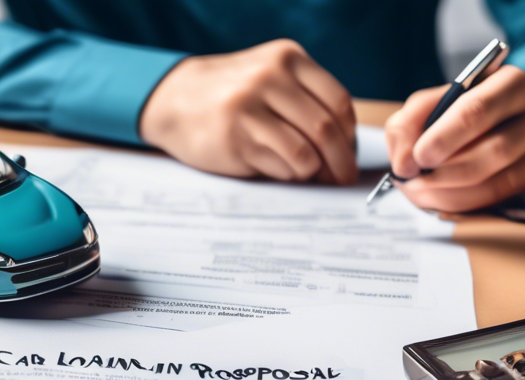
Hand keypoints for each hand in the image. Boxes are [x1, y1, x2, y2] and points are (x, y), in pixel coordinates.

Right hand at [140, 39, 357, 183]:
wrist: (174, 100)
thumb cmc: (231, 95)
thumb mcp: (270, 76)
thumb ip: (305, 98)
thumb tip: (346, 145)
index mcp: (286, 59)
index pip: (337, 101)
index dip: (350, 133)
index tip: (349, 151)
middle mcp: (268, 79)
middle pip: (324, 129)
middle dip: (340, 160)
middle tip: (342, 176)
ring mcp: (248, 110)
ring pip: (304, 153)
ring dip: (313, 171)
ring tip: (310, 175)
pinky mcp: (234, 140)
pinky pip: (279, 166)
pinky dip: (288, 174)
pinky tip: (280, 169)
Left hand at [385, 65, 524, 212]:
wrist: (490, 123)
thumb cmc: (456, 111)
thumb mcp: (428, 105)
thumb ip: (407, 125)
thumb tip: (405, 165)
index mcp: (510, 82)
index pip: (477, 110)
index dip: (443, 138)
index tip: (417, 156)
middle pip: (495, 149)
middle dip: (447, 169)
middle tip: (415, 177)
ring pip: (496, 179)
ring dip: (449, 190)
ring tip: (419, 188)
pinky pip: (497, 196)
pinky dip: (460, 201)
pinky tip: (436, 196)